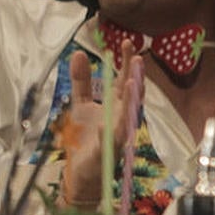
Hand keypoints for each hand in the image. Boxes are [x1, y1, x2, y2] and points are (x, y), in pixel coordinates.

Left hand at [60, 41, 141, 207]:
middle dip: (135, 77)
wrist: (81, 171)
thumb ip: (81, 80)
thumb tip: (77, 53)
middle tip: (136, 58)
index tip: (127, 42)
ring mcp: (117, 137)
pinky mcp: (107, 154)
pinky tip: (106, 124)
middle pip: (132, 96)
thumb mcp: (80, 103)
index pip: (124, 80)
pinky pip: (109, 143)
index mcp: (116, 106)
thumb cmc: (86, 137)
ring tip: (129, 83)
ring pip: (127, 118)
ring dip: (129, 102)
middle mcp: (121, 119)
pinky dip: (109, 133)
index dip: (126, 62)